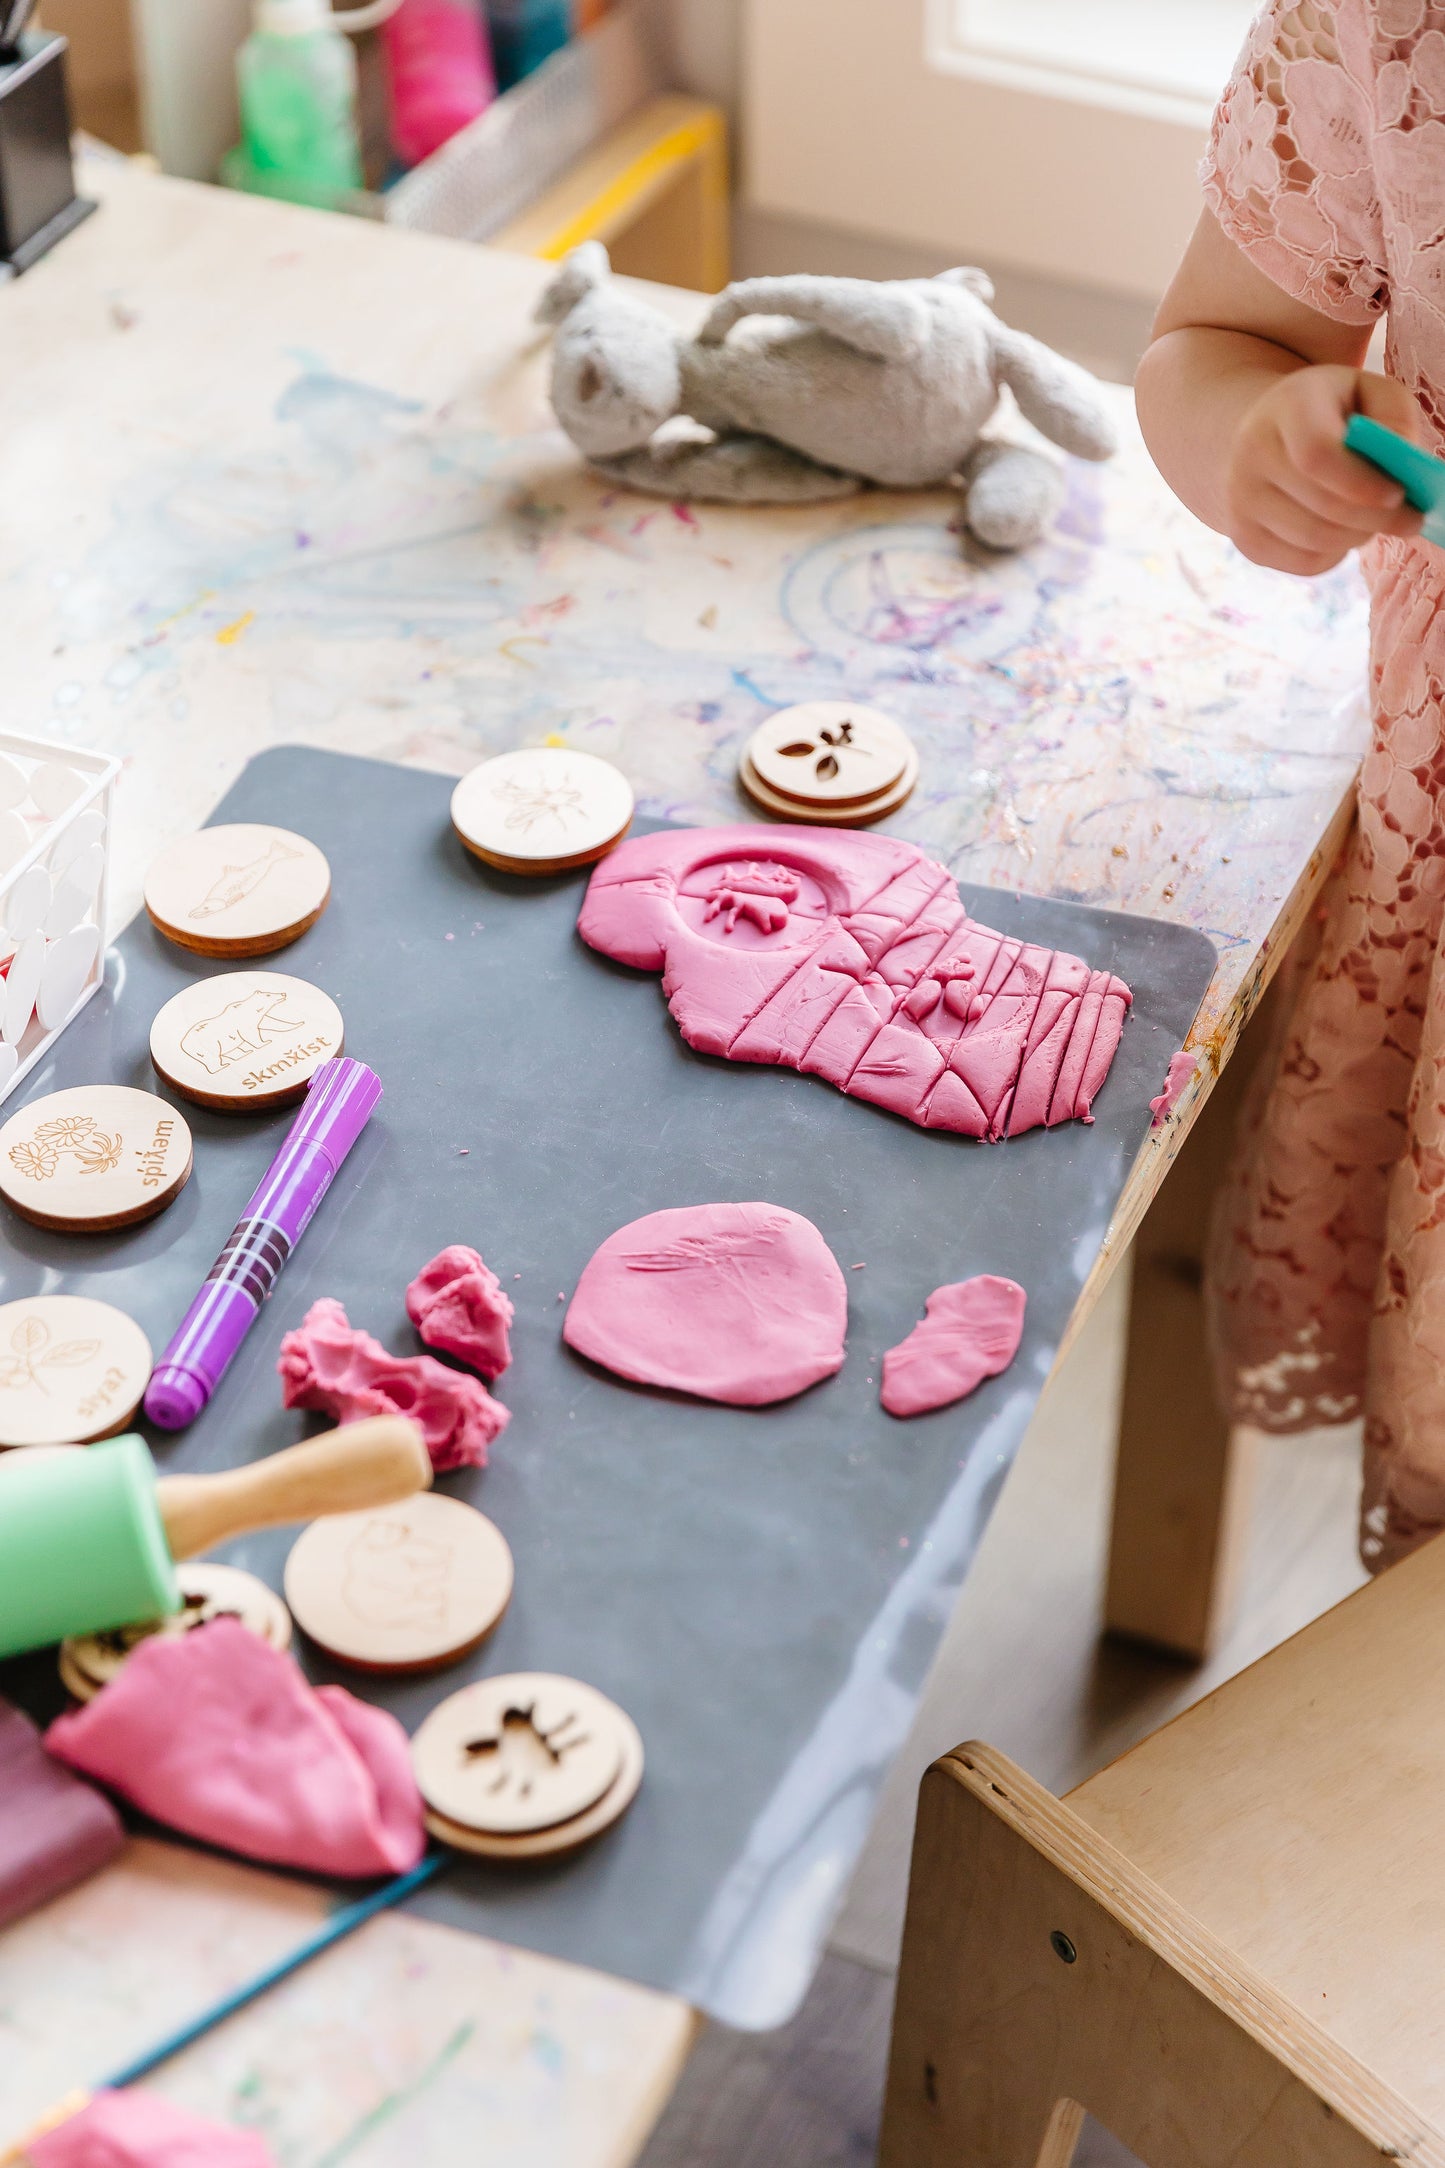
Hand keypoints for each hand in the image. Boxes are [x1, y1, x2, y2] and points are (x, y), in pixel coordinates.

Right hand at [1226, 365, 1425, 573]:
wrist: (1261, 435)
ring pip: (1316, 541)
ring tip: (1377, 521)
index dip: (1362, 482)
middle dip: (1376, 518)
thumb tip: (1403, 464)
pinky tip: (1344, 531)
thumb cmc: (1330, 412)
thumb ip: (1394, 415)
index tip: (1398, 493)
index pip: (1316, 455)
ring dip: (1360, 537)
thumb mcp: (1367, 391)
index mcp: (1286, 408)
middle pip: (1323, 506)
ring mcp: (1241, 502)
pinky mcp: (1245, 539)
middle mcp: (1252, 455)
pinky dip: (1337, 553)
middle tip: (1410, 519)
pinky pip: (1305, 563)